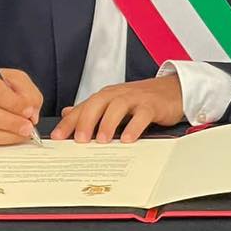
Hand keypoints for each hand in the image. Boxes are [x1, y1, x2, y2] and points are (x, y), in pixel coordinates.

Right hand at [0, 67, 42, 145]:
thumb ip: (27, 92)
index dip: (15, 104)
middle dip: (13, 124)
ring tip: (24, 133)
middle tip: (29, 127)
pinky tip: (12, 136)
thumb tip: (32, 113)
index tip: (29, 111)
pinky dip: (2, 141)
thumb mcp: (13, 78)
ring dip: (9, 136)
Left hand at [50, 75, 185, 142]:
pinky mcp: (152, 105)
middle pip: (97, 104)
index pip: (83, 108)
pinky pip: (141, 115)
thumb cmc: (142, 99)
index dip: (69, 122)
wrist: (173, 89)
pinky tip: (128, 140)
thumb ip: (92, 109)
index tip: (57, 137)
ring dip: (108, 123)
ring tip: (102, 140)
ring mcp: (135, 99)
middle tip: (79, 140)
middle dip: (86, 121)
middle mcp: (117, 95)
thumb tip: (67, 113)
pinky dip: (134, 127)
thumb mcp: (114, 102)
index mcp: (106, 96)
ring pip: (117, 107)